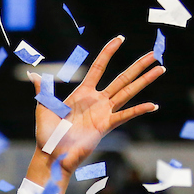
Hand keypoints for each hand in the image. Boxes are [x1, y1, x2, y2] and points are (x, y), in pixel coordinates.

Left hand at [26, 37, 163, 189]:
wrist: (51, 155)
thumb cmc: (47, 135)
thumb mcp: (43, 107)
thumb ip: (42, 89)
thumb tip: (32, 73)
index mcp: (82, 93)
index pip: (99, 67)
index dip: (109, 52)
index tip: (120, 38)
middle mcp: (96, 101)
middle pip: (122, 78)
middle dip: (138, 66)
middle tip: (154, 54)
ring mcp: (103, 113)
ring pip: (128, 92)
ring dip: (144, 81)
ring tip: (160, 69)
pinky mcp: (105, 126)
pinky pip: (125, 115)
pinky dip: (139, 110)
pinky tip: (153, 105)